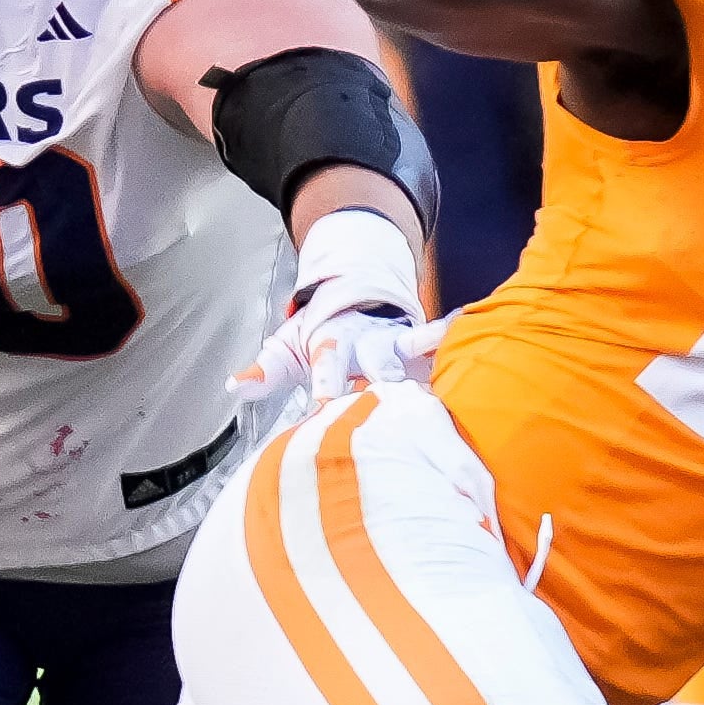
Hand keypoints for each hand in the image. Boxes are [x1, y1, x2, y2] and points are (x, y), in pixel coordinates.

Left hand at [232, 301, 437, 408]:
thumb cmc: (318, 331)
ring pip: (410, 353)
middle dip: (381, 383)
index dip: (326, 391)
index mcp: (330, 345)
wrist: (353, 294)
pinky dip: (451, 337)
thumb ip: (265, 371)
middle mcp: (365, 343)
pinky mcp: (419, 346)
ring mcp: (395, 342)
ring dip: (423, 362)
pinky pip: (437, 342)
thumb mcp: (287, 346)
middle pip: (375, 366)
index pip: (327, 371)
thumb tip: (234, 388)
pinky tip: (469, 328)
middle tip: (389, 404)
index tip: (324, 410)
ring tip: (443, 368)